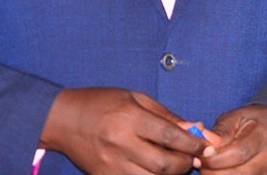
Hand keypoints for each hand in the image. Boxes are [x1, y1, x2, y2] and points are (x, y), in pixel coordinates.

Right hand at [40, 87, 203, 174]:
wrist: (62, 120)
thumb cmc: (101, 103)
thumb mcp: (135, 98)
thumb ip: (165, 115)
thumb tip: (193, 127)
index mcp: (129, 118)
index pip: (169, 136)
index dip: (192, 144)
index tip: (205, 148)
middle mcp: (120, 144)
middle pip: (163, 164)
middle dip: (184, 164)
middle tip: (191, 158)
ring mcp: (110, 165)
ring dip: (169, 174)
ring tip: (174, 163)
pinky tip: (154, 169)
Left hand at [197, 103, 266, 174]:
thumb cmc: (253, 120)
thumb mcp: (235, 117)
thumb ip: (219, 132)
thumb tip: (202, 146)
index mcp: (263, 135)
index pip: (238, 153)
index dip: (216, 159)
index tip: (201, 156)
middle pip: (238, 174)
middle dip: (213, 172)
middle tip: (201, 164)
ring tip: (211, 167)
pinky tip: (223, 171)